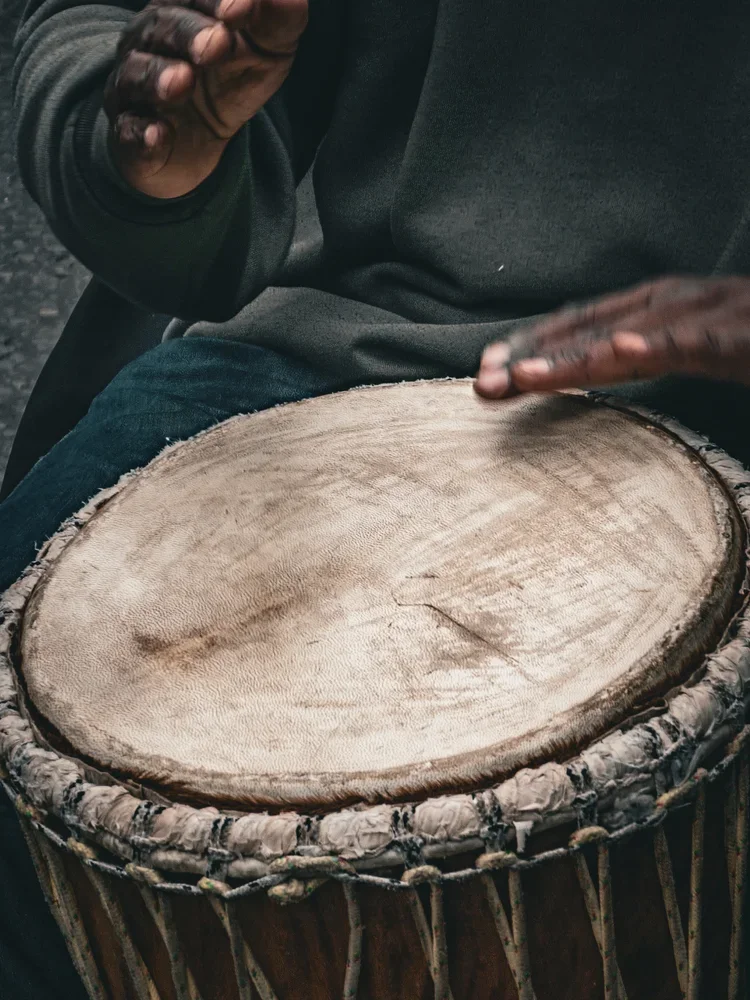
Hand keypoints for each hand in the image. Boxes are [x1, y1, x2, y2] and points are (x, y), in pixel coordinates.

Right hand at [103, 0, 307, 197]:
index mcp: (180, 10)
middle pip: (160, 27)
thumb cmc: (228, 80)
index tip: (244, 9)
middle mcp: (148, 43)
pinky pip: (127, 132)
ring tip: (183, 82)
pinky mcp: (129, 136)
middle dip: (189, 33)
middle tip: (219, 45)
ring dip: (157, 77)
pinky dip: (140, 133)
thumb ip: (279, 21)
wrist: (197, 143)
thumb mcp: (266, 50)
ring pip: (134, 75)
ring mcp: (133, 91)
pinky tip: (158, 134)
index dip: (215, 0)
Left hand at [474, 276, 749, 398]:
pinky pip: (700, 341)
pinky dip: (661, 344)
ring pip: (634, 335)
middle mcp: (679, 302)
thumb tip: (606, 361)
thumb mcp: (701, 346)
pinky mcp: (744, 337)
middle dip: (536, 356)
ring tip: (526, 376)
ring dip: (577, 355)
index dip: (533, 346)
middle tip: (483, 384)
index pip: (584, 325)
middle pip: (594, 330)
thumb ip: (654, 353)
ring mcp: (713, 314)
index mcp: (663, 306)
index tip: (487, 375)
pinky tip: (622, 350)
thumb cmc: (748, 338)